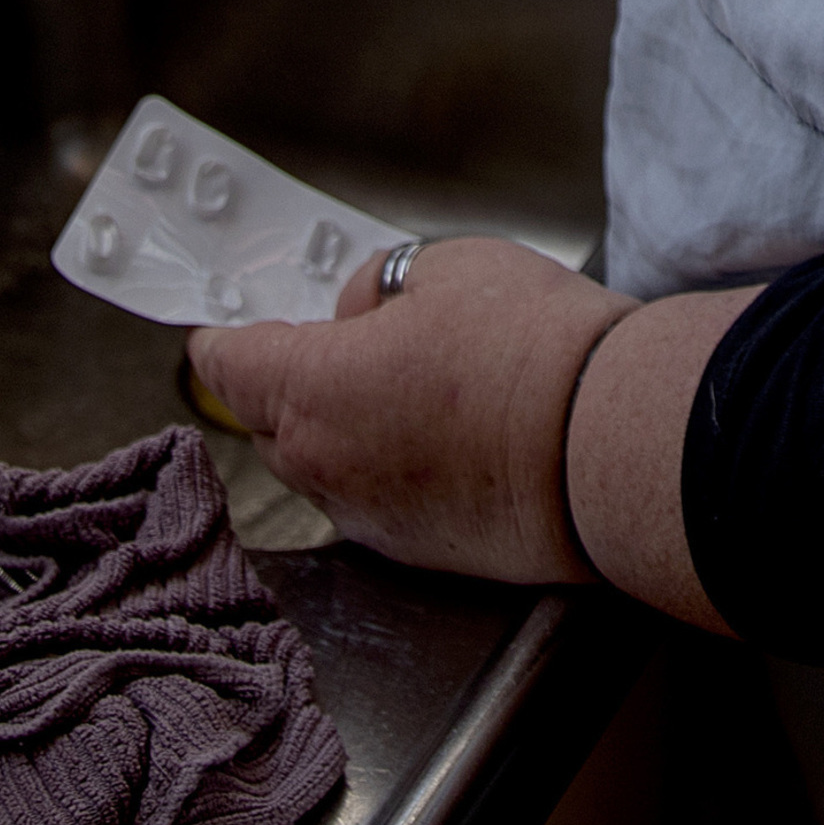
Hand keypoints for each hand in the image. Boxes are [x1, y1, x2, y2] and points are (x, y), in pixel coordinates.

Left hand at [189, 239, 635, 586]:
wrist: (610, 445)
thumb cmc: (530, 349)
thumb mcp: (446, 270)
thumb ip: (379, 290)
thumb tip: (361, 316)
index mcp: (312, 389)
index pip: (231, 368)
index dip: (218, 344)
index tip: (212, 335)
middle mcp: (327, 467)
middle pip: (273, 427)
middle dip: (283, 388)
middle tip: (319, 350)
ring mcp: (374, 519)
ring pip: (324, 471)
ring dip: (338, 433)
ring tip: (395, 391)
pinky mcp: (423, 554)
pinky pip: (376, 504)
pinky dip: (386, 471)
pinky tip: (439, 438)